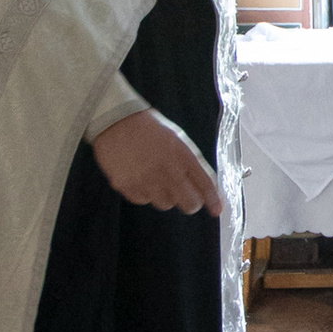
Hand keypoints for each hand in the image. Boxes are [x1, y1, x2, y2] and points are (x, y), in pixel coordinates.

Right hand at [90, 110, 225, 214]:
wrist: (116, 122)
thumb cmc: (150, 130)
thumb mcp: (178, 140)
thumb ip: (193, 164)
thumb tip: (208, 188)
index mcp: (183, 155)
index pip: (205, 184)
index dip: (213, 200)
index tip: (216, 210)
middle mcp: (167, 170)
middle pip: (189, 203)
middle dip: (191, 203)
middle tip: (187, 199)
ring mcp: (147, 181)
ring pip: (166, 204)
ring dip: (165, 196)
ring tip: (156, 177)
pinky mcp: (128, 187)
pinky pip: (144, 200)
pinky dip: (145, 193)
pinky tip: (140, 176)